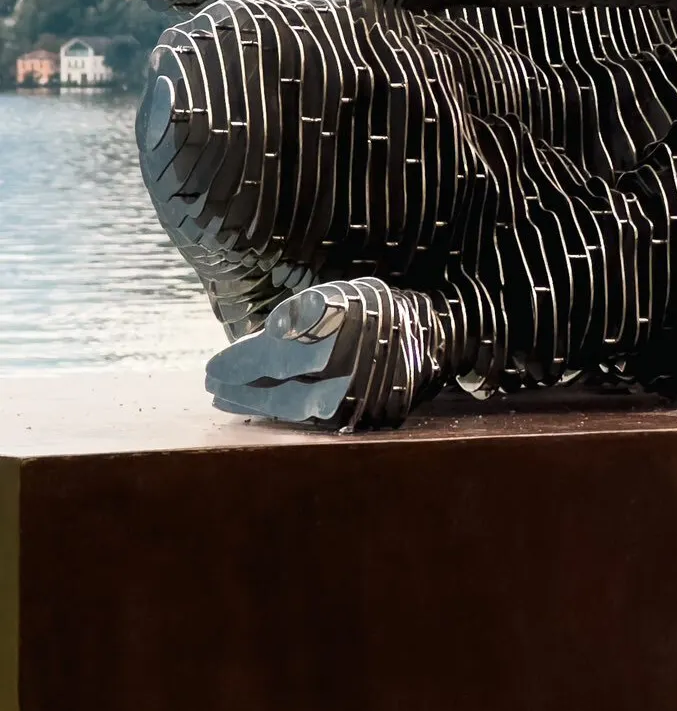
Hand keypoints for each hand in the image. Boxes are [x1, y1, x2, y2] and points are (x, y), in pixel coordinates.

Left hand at [205, 278, 444, 430]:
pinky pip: (311, 416)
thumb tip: (269, 333)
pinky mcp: (363, 415)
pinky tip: (260, 404)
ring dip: (256, 404)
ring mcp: (360, 395)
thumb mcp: (339, 295)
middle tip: (211, 385)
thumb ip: (302, 312)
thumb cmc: (374, 309)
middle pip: (283, 387)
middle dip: (242, 388)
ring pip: (295, 407)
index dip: (240, 363)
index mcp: (342, 329)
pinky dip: (281, 411)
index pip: (276, 352)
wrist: (433, 335)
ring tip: (225, 398)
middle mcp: (352, 367)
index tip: (210, 369)